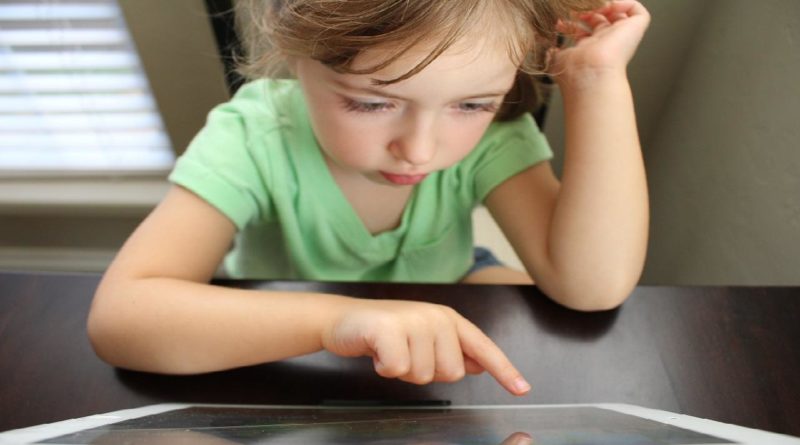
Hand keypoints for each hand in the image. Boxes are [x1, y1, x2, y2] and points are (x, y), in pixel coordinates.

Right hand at [321, 299, 530, 395]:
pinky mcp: (388, 330)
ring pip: (423, 375)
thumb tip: (479, 365)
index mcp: (448, 319)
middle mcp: (435, 317)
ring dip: (403, 372)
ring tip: (390, 351)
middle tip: (406, 354)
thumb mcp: (424, 337)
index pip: (482, 347)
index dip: (504, 370)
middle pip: (451, 372)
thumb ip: (452, 349)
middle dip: (426, 372)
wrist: (343, 319)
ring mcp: (413, 321)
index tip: (522, 389)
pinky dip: (384, 369)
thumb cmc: (385, 332)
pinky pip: (397, 370)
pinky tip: (376, 352)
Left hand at [550, 0, 649, 82]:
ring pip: (619, 14)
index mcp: (589, 51)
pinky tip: (608, 5)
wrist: (590, 73)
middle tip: (575, 7)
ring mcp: (622, 36)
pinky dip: (625, 3)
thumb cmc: (572, 71)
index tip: (558, 20)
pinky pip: (637, 12)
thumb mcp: (556, 59)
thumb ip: (552, 52)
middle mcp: (606, 44)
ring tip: (590, 4)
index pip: (583, 32)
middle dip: (586, 10)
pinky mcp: (636, 29)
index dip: (572, 22)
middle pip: (600, 20)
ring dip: (604, 5)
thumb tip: (549, 49)